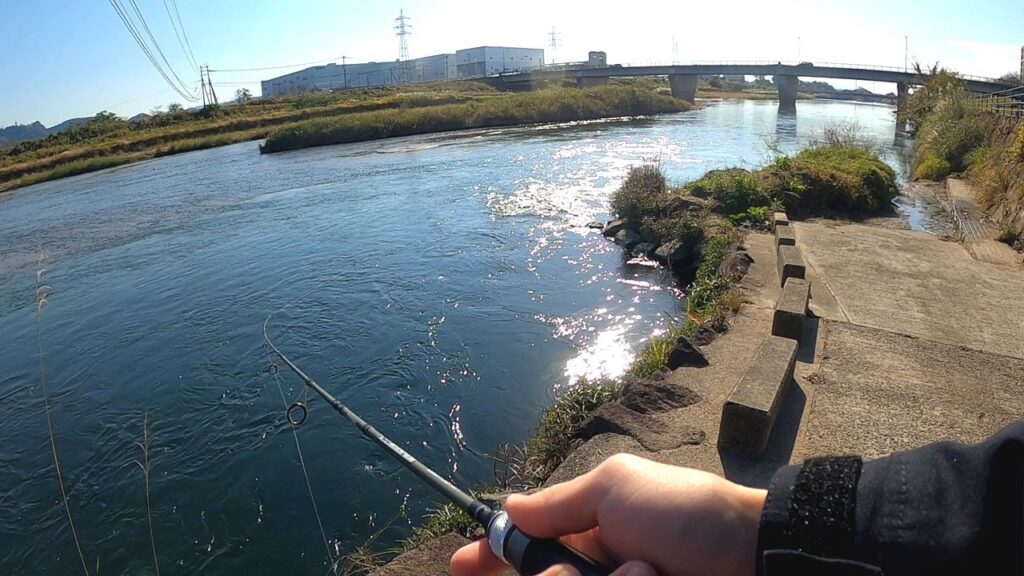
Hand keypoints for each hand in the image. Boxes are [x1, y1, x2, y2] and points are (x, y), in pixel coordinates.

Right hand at [450, 453, 766, 575]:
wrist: (756, 555)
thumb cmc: (685, 513)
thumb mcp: (615, 491)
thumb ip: (558, 504)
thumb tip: (511, 504)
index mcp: (587, 529)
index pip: (524, 546)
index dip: (489, 555)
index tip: (460, 565)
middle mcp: (598, 567)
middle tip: (624, 563)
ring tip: (652, 572)